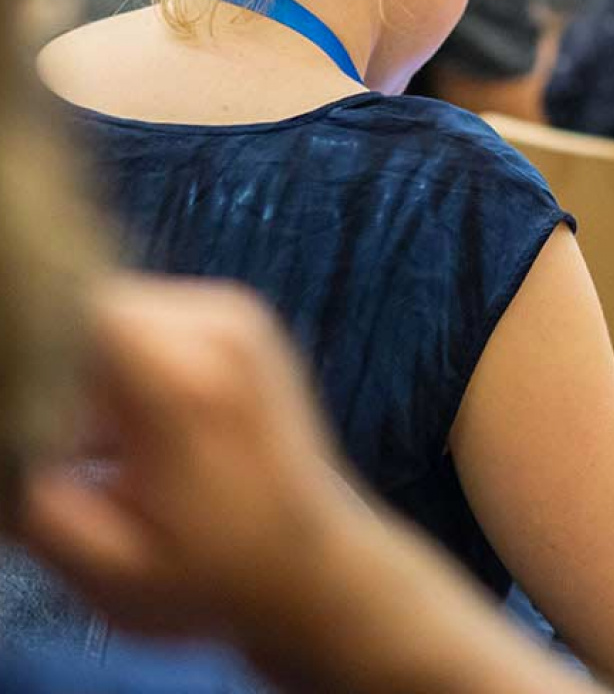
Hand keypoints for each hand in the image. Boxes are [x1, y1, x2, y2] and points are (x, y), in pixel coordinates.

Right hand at [18, 274, 356, 644]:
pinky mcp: (240, 321)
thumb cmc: (211, 578)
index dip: (21, 352)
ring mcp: (235, 316)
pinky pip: (148, 317)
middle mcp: (217, 325)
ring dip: (81, 366)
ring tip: (92, 450)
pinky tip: (118, 436)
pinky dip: (118, 363)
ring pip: (113, 309)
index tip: (12, 409)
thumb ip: (25, 499)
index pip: (66, 308)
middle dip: (46, 367)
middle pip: (85, 305)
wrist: (313, 568)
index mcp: (182, 378)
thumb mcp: (103, 564)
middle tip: (50, 448)